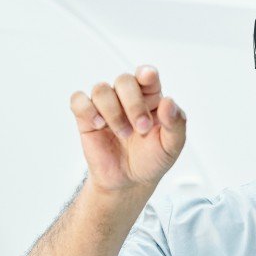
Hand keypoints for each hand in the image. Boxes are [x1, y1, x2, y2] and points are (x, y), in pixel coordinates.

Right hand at [69, 65, 186, 191]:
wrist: (129, 182)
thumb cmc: (151, 159)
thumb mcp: (172, 147)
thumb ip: (176, 124)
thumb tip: (169, 102)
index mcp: (150, 97)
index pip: (146, 75)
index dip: (146, 73)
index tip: (148, 77)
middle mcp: (127, 97)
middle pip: (124, 80)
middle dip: (133, 104)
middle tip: (142, 128)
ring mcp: (106, 106)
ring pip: (101, 89)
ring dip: (113, 113)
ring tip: (123, 134)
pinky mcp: (87, 118)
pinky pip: (78, 100)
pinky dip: (87, 110)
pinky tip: (99, 125)